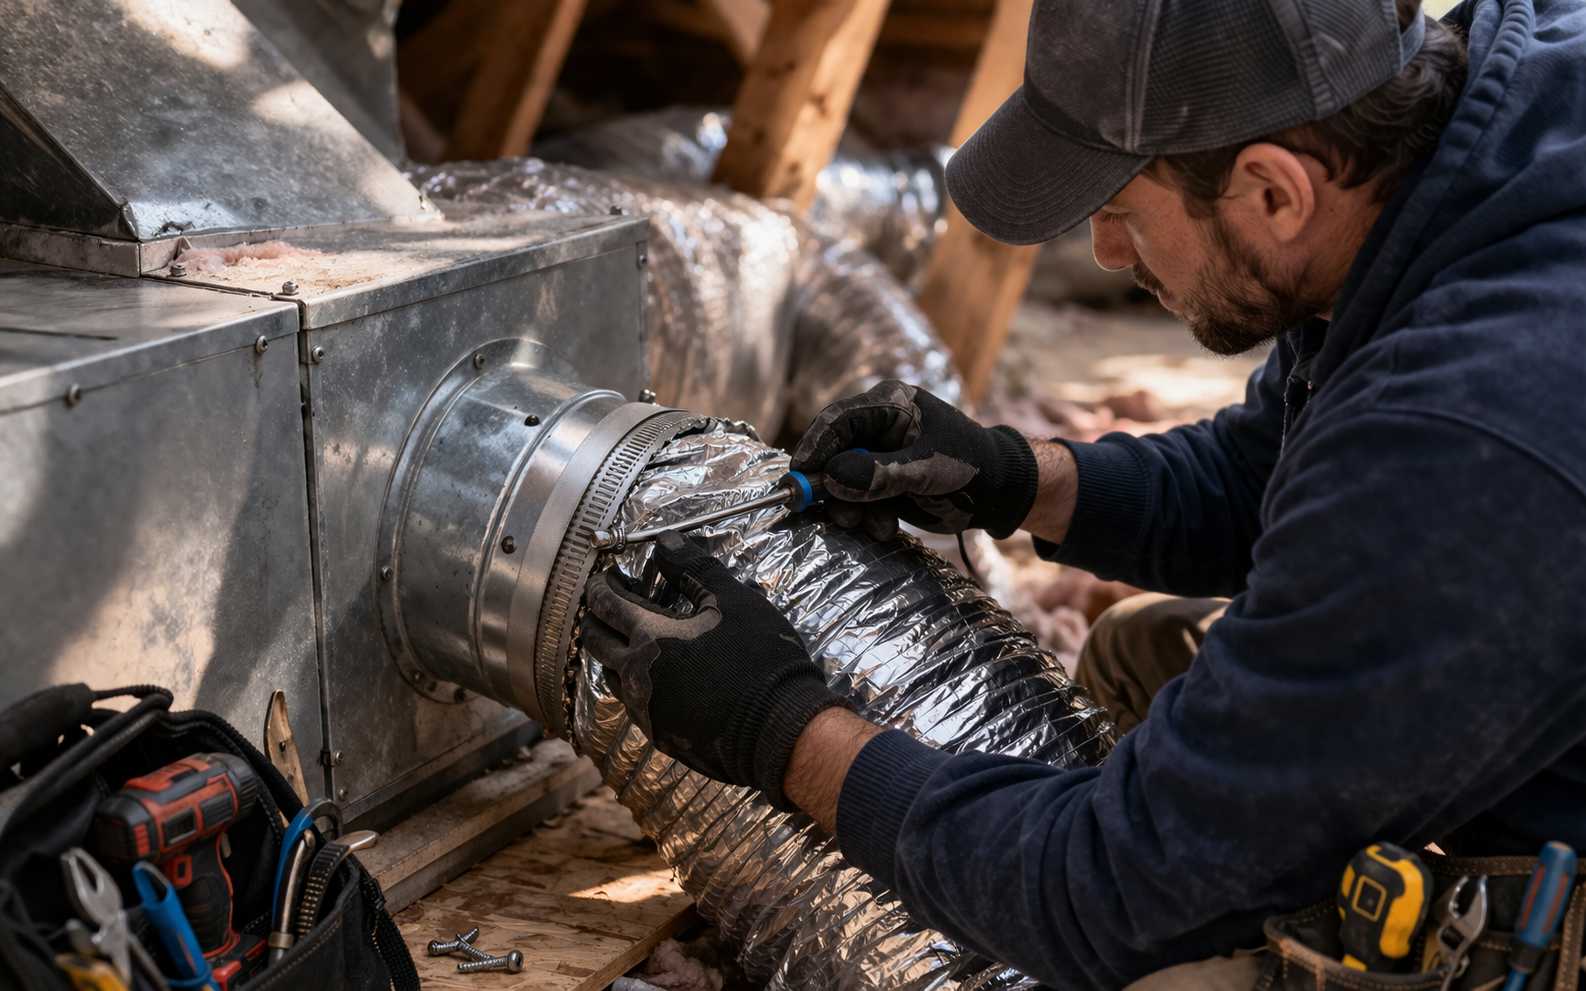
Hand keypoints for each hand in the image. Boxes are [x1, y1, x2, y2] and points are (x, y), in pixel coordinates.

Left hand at [580, 531, 853, 807]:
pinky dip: (634, 682)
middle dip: (595, 617)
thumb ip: (695, 568)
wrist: (780, 729)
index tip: (606, 577)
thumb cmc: (761, 660)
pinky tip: (657, 676)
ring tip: (631, 638)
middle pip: (595, 640)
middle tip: (608, 604)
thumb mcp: (733, 602)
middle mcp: (637, 675)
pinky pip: (633, 703)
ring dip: (613, 652)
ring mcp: (646, 709)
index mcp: (650, 637)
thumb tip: (666, 540)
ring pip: (609, 674)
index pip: (605, 604)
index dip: (601, 586)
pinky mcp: (660, 735)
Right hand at [790, 381, 1039, 540]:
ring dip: (851, 507)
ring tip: (869, 525)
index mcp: (891, 405)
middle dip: (831, 485)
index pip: (839, 420)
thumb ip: (879, 475)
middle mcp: (881, 427)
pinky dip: (867, 516)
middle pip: (835, 452)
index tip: (799, 476)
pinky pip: (861, 498)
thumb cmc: (971, 467)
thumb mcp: (926, 471)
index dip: (815, 447)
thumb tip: (831, 480)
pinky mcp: (885, 481)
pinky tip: (885, 527)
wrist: (1001, 493)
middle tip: (827, 511)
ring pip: (845, 481)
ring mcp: (882, 456)